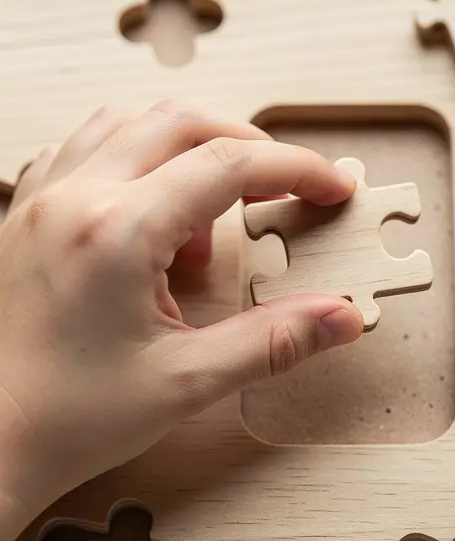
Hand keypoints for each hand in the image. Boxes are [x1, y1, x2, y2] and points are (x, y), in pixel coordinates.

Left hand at [0, 101, 363, 540]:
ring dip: (190, 148)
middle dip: (250, 148)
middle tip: (286, 190)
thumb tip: (338, 317)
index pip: (230, 165)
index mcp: (117, 230)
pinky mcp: (26, 215)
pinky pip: (85, 149)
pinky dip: (135, 159)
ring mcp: (43, 200)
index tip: (331, 189)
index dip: (296, 170)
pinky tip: (151, 209)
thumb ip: (274, 341)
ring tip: (213, 213)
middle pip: (183, 123)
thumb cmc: (63, 418)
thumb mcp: (187, 381)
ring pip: (130, 123)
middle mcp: (75, 198)